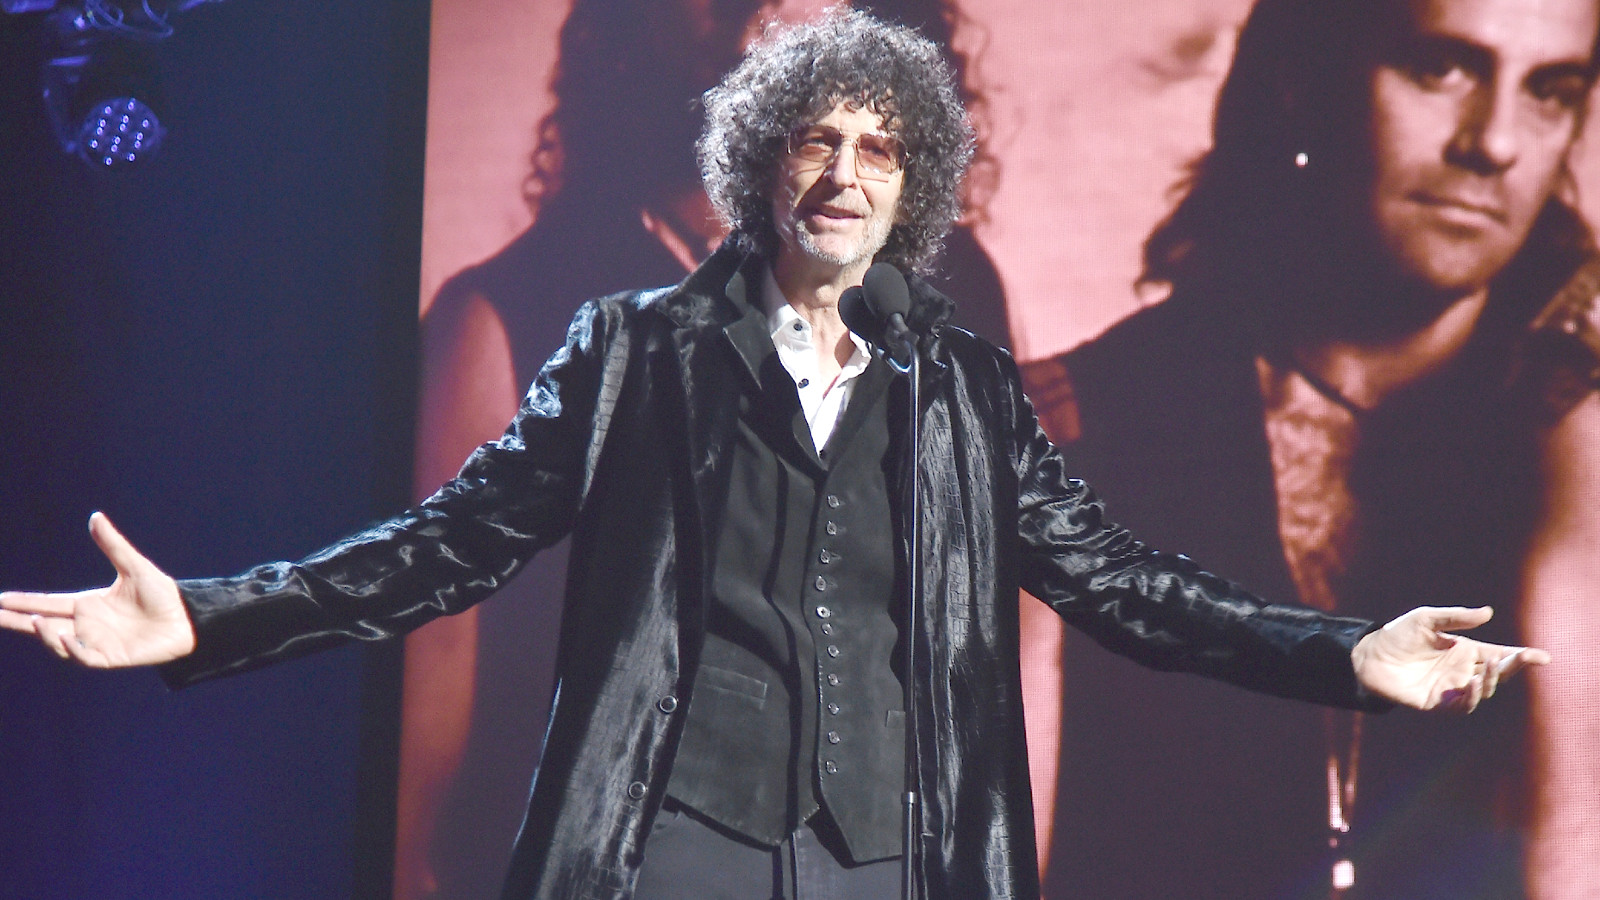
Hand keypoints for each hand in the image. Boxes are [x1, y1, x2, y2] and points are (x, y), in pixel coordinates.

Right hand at [0, 512, 195, 666]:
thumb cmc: (162, 594)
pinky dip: (72, 649)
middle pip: (43, 624)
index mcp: (88, 604)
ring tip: (32, 621)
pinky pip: (84, 657)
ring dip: (45, 633)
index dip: (24, 601)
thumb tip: (95, 517)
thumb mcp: (134, 566)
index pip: (48, 603)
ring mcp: (97, 642)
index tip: (0, 599)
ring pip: (59, 642)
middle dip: (17, 621)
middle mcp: (87, 624)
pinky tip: (63, 637)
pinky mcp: (111, 657)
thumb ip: (112, 544)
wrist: (187, 617)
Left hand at [1352, 606, 1549, 711]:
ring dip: (1490, 683)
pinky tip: (1470, 685)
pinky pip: (1461, 706)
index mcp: (1466, 651)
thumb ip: (1456, 617)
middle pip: (1497, 674)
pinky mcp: (1436, 703)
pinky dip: (1470, 698)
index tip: (1542, 657)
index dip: (1522, 657)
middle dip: (1511, 668)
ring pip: (1483, 692)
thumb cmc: (1397, 635)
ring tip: (1486, 670)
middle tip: (1514, 659)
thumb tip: (1488, 613)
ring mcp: (1451, 688)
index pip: (1501, 655)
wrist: (1368, 655)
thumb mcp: (1426, 619)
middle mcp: (1463, 671)